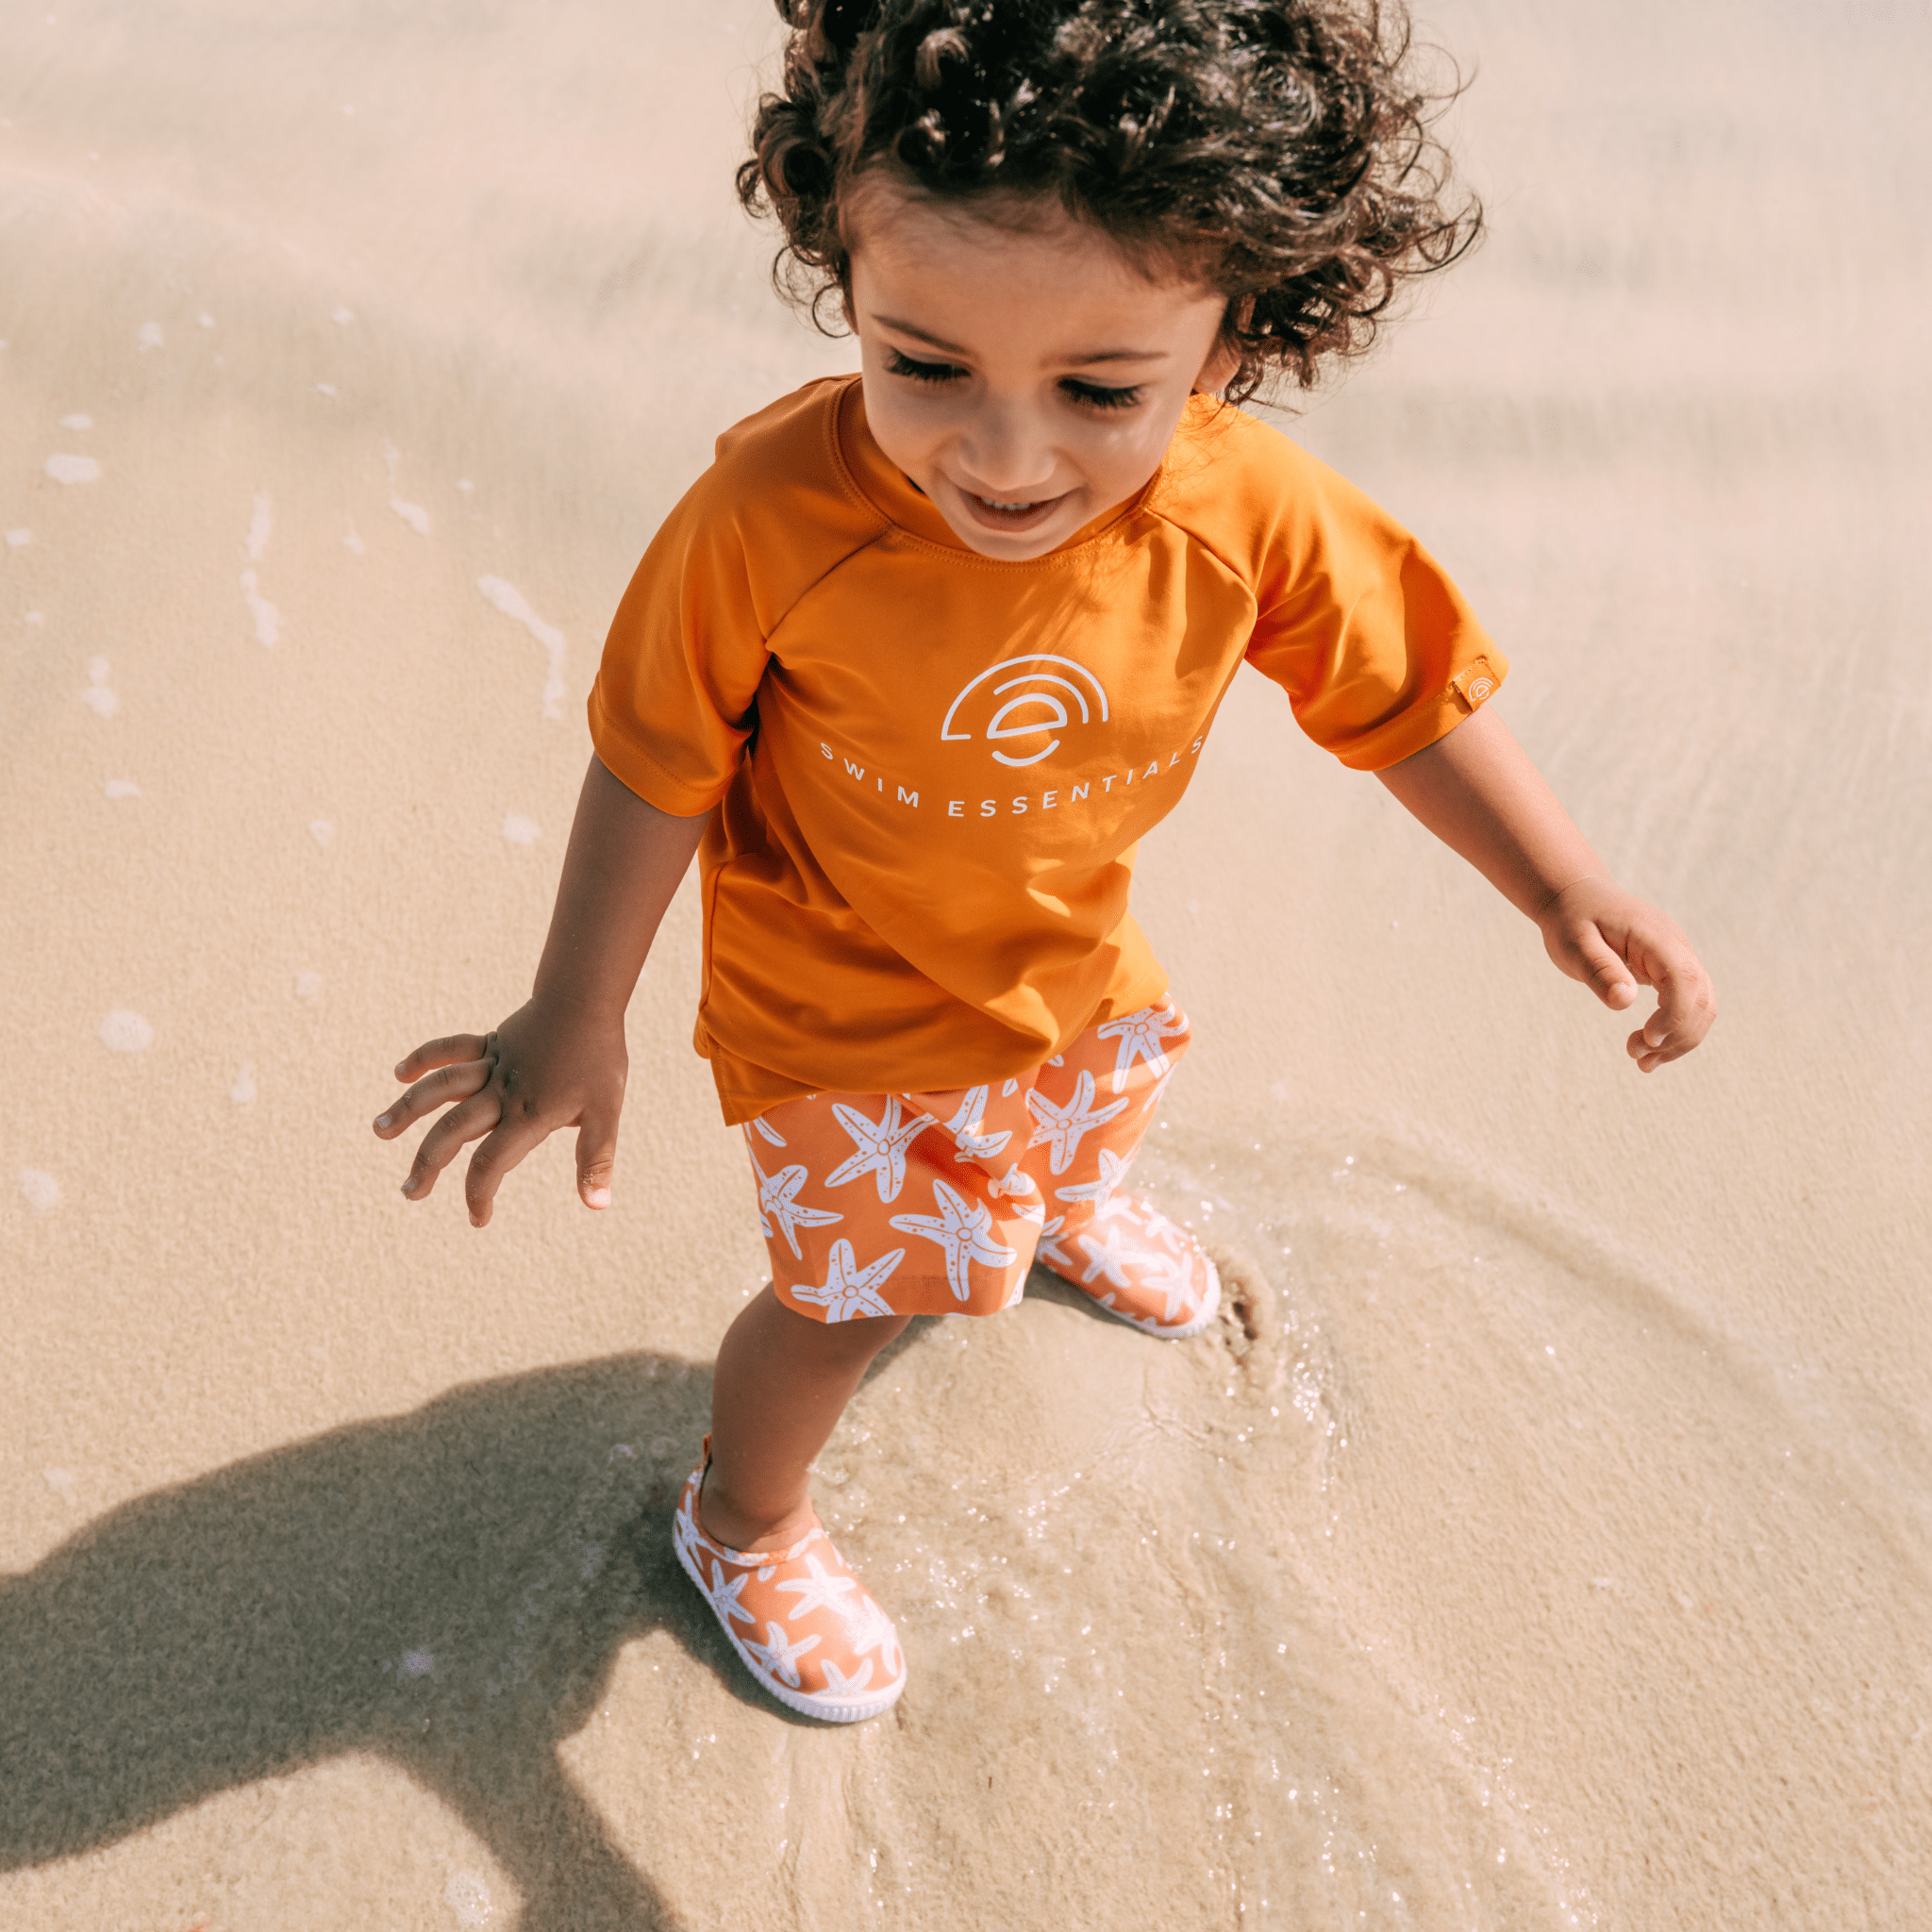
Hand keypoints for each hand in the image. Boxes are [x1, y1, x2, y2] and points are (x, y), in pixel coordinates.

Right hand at [373, 997, 627, 1225]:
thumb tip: (598, 1207)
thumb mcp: (607, 1112)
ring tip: (380, 1129)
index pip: (492, 1162)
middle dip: (428, 1164)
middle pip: (455, 1131)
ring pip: (442, 1088)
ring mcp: (492, 1065)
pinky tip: (400, 1073)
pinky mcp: (490, 1043)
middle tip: (411, 1193)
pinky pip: (451, 1049)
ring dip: (409, 1108)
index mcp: (529, 1114)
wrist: (587, 1000)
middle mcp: (502, 1092)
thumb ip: (596, 1159)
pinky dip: (425, 1058)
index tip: (478, 1219)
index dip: (480, 1194)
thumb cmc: (599, 1059)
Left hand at [1536, 877, 1716, 1071]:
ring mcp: (1678, 958)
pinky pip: (1688, 1003)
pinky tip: (1650, 1047)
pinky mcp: (1672, 970)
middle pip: (1701, 998)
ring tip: (1643, 1062)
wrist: (1578, 898)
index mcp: (1654, 936)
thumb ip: (1599, 970)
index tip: (1648, 1039)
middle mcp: (1676, 946)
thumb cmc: (1573, 920)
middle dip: (1676, 1035)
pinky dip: (1675, 1030)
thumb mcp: (1574, 944)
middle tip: (1637, 1057)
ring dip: (1680, 1039)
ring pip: (1701, 1005)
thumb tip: (1623, 1002)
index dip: (1675, 1014)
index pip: (1684, 978)